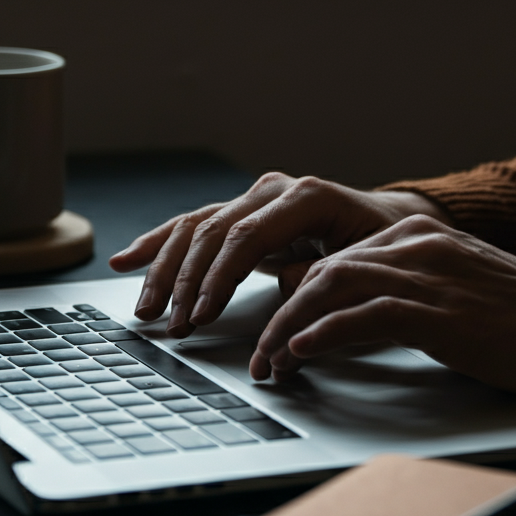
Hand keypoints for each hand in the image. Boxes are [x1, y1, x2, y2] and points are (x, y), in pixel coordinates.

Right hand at [108, 172, 448, 336]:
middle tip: (171, 325)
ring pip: (196, 228)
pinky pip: (193, 226)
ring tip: (146, 309)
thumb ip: (320, 281)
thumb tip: (284, 310)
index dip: (218, 278)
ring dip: (165, 271)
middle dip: (186, 282)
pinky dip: (159, 244)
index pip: (246, 236)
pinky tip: (127, 261)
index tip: (200, 315)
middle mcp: (274, 191)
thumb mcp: (362, 266)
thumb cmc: (379, 248)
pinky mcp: (243, 214)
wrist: (387, 224)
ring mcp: (255, 199)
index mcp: (306, 198)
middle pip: (213, 232)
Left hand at [250, 215, 515, 397]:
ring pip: (331, 289)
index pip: (334, 259)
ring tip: (270, 364)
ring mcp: (430, 274)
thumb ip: (406, 296)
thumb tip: (351, 324)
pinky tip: (301, 352)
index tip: (274, 333)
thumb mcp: (457, 294)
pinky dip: (325, 334)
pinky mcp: (442, 311)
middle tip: (259, 357)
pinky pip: (365, 316)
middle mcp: (417, 245)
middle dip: (279, 316)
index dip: (294, 297)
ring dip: (289, 330)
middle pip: (321, 271)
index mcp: (418, 236)